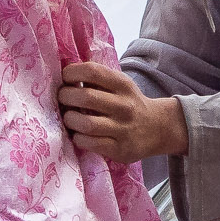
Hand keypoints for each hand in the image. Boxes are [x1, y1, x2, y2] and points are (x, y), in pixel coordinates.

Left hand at [58, 60, 186, 161]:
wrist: (157, 128)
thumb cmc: (128, 103)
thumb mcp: (119, 85)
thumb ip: (97, 79)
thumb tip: (64, 75)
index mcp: (122, 84)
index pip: (92, 71)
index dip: (71, 73)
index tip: (66, 78)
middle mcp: (124, 106)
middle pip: (86, 97)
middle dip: (65, 96)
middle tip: (62, 99)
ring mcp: (123, 129)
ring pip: (86, 124)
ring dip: (70, 119)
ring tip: (69, 118)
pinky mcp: (120, 149)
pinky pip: (90, 143)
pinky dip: (78, 138)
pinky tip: (79, 134)